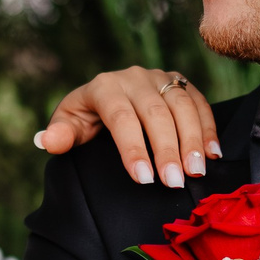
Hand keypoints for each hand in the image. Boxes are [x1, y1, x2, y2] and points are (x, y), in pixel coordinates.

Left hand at [36, 66, 220, 187]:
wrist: (107, 93)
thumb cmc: (87, 117)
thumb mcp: (69, 124)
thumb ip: (60, 134)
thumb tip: (47, 141)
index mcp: (105, 86)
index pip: (121, 118)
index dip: (133, 149)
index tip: (143, 179)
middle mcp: (135, 77)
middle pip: (155, 113)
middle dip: (167, 149)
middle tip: (174, 182)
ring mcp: (160, 78)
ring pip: (181, 106)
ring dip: (192, 139)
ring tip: (196, 171)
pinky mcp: (180, 83)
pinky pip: (199, 102)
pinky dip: (208, 127)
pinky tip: (212, 154)